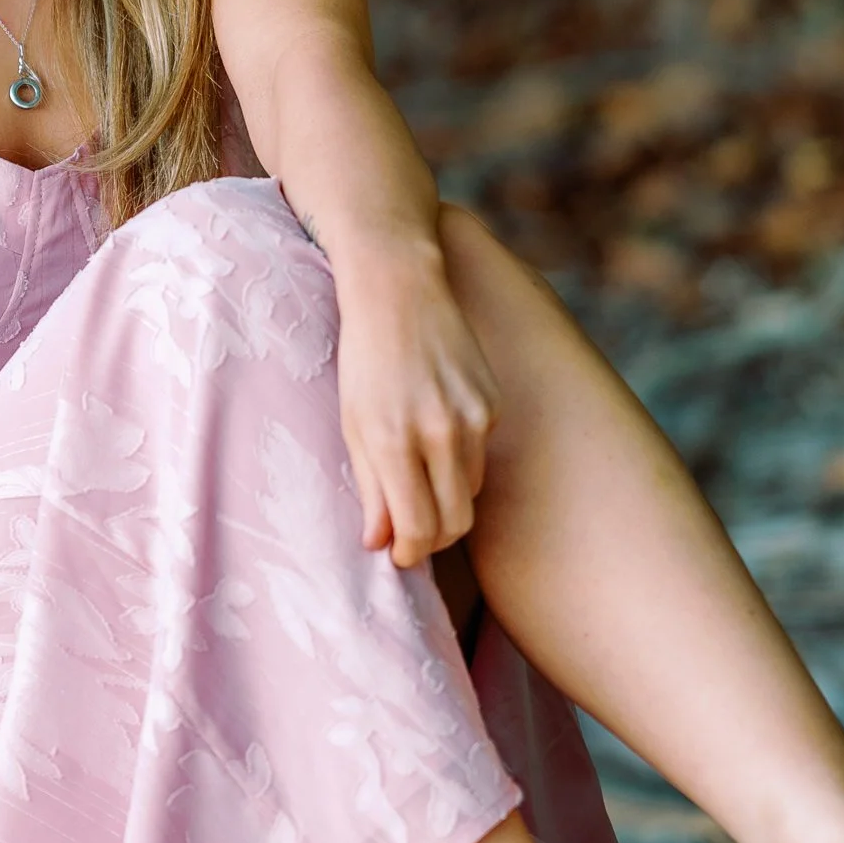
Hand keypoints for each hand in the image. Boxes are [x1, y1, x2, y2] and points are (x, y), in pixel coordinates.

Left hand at [332, 240, 498, 570]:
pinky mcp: (491, 404)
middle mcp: (438, 432)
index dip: (410, 552)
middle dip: (432, 539)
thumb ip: (369, 487)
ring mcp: (472, 418)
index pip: (417, 528)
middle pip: (453, 523)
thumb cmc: (364, 357)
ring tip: (418, 485)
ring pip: (469, 494)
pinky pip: (480, 458)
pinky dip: (460, 465)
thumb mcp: (352, 422)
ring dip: (446, 503)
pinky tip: (436, 440)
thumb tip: (378, 543)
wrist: (398, 287)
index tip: (398, 555)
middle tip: (410, 535)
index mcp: (392, 440)